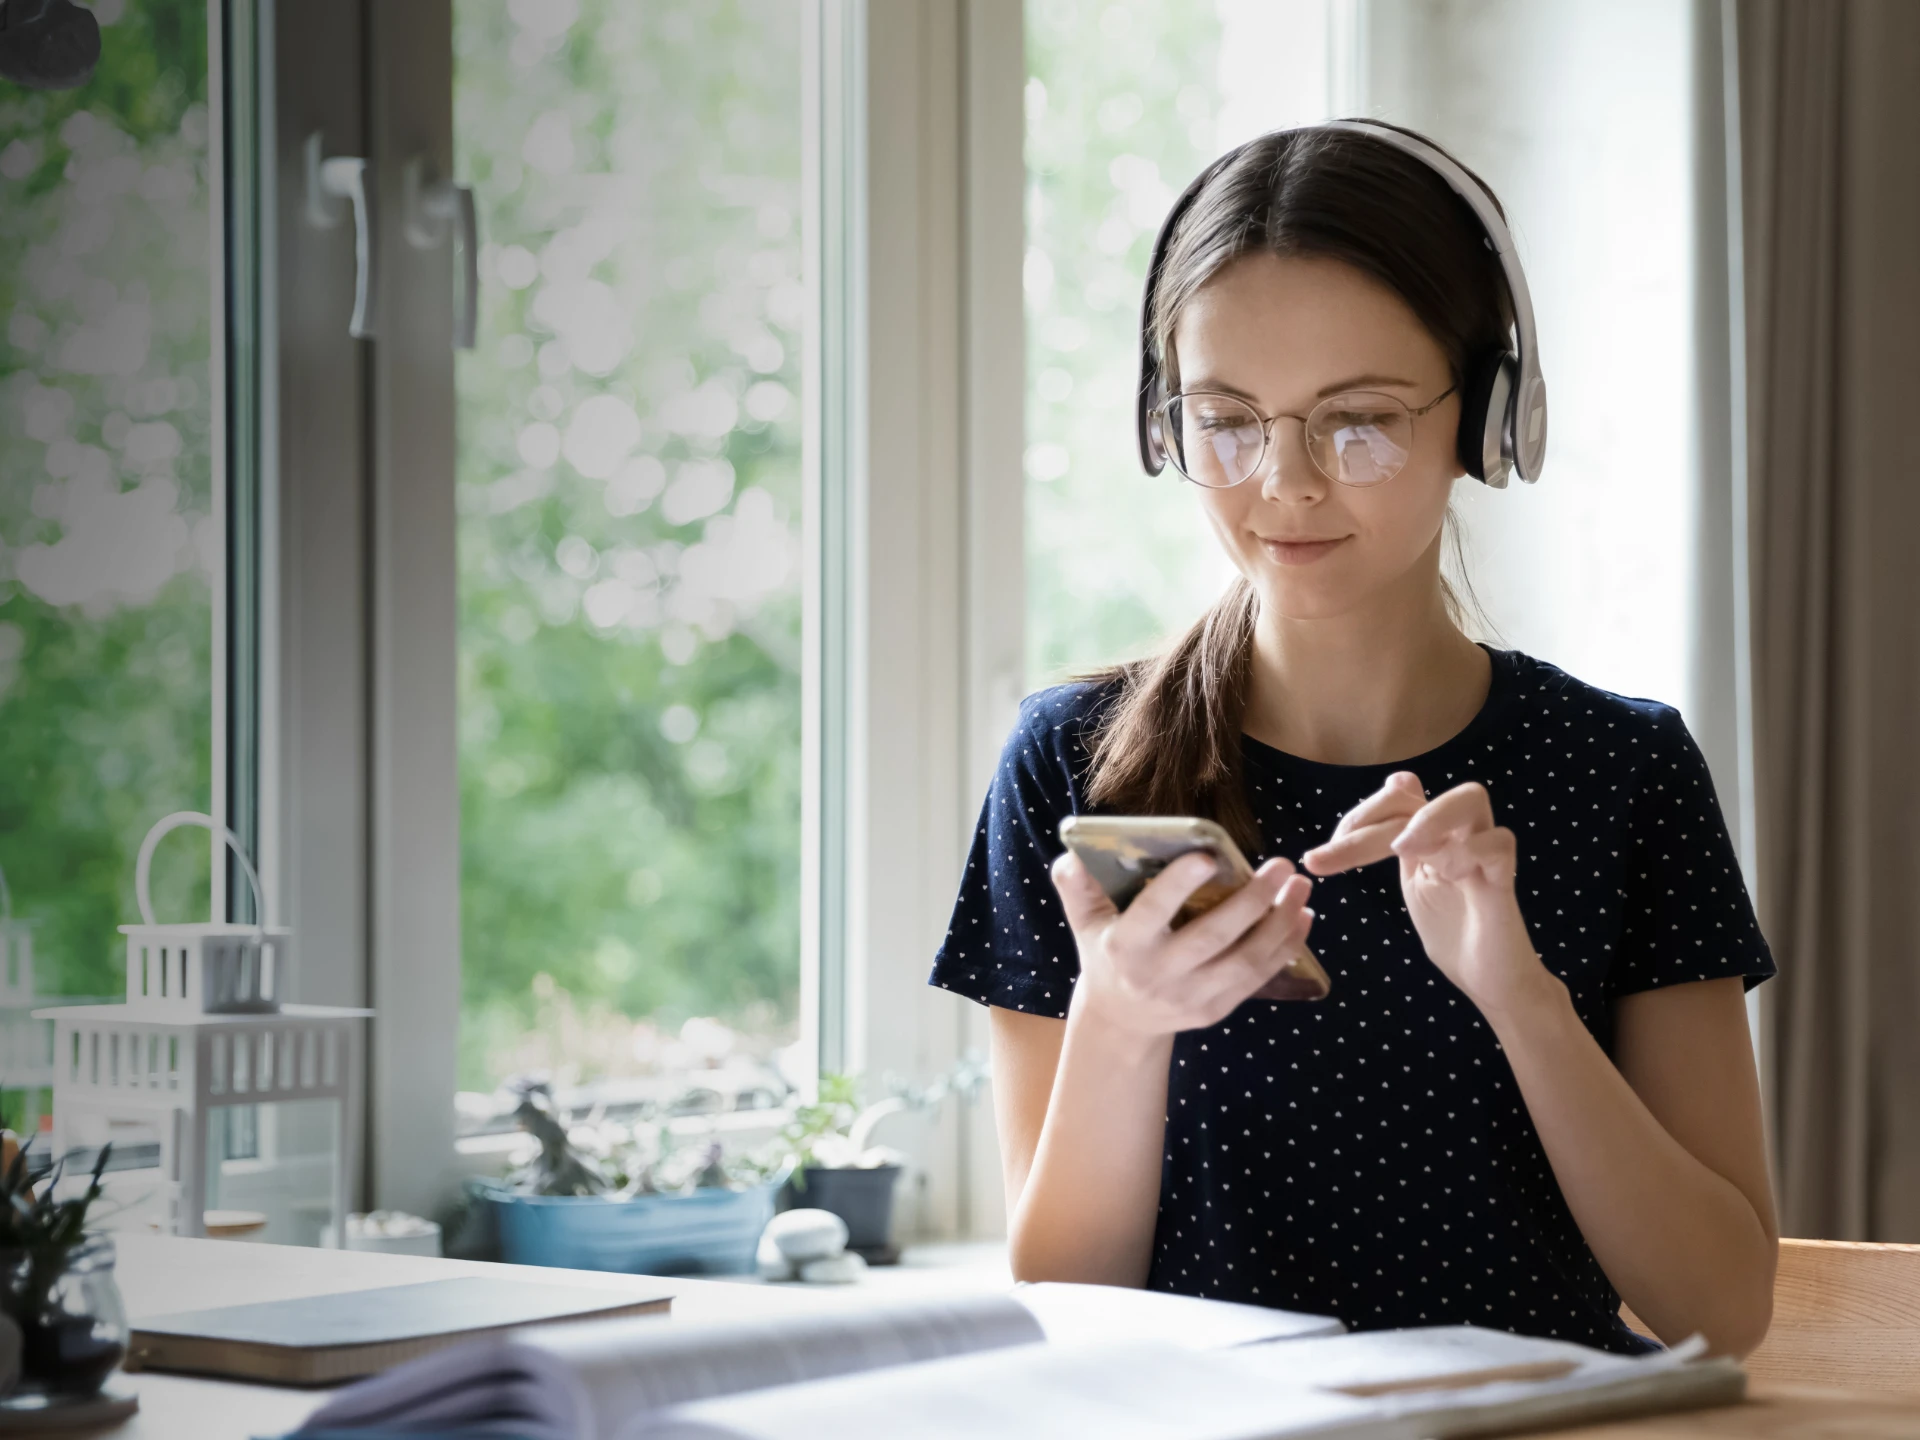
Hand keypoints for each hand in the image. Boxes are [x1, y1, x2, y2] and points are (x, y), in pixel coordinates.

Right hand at [1051, 850, 1314, 1038]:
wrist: (1121, 1019)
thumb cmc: (1106, 952)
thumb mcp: (1085, 922)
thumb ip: (1077, 887)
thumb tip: (1072, 856)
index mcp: (1125, 946)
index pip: (1151, 913)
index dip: (1178, 886)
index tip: (1207, 856)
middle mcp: (1159, 975)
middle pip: (1212, 937)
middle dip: (1251, 901)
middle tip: (1281, 866)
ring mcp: (1191, 998)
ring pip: (1244, 961)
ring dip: (1279, 924)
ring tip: (1301, 888)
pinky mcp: (1216, 1010)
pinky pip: (1257, 979)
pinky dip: (1284, 948)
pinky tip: (1302, 917)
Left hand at [1303, 772, 1556, 1017]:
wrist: (1489, 980)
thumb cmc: (1453, 934)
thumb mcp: (1415, 882)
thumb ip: (1398, 842)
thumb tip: (1394, 781)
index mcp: (1433, 835)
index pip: (1396, 798)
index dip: (1358, 816)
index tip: (1320, 856)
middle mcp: (1458, 835)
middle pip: (1420, 796)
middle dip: (1370, 818)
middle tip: (1335, 849)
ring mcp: (1483, 855)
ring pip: (1471, 798)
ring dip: (1428, 818)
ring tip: (1402, 848)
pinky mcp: (1503, 882)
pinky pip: (1500, 843)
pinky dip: (1471, 849)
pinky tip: (1448, 872)